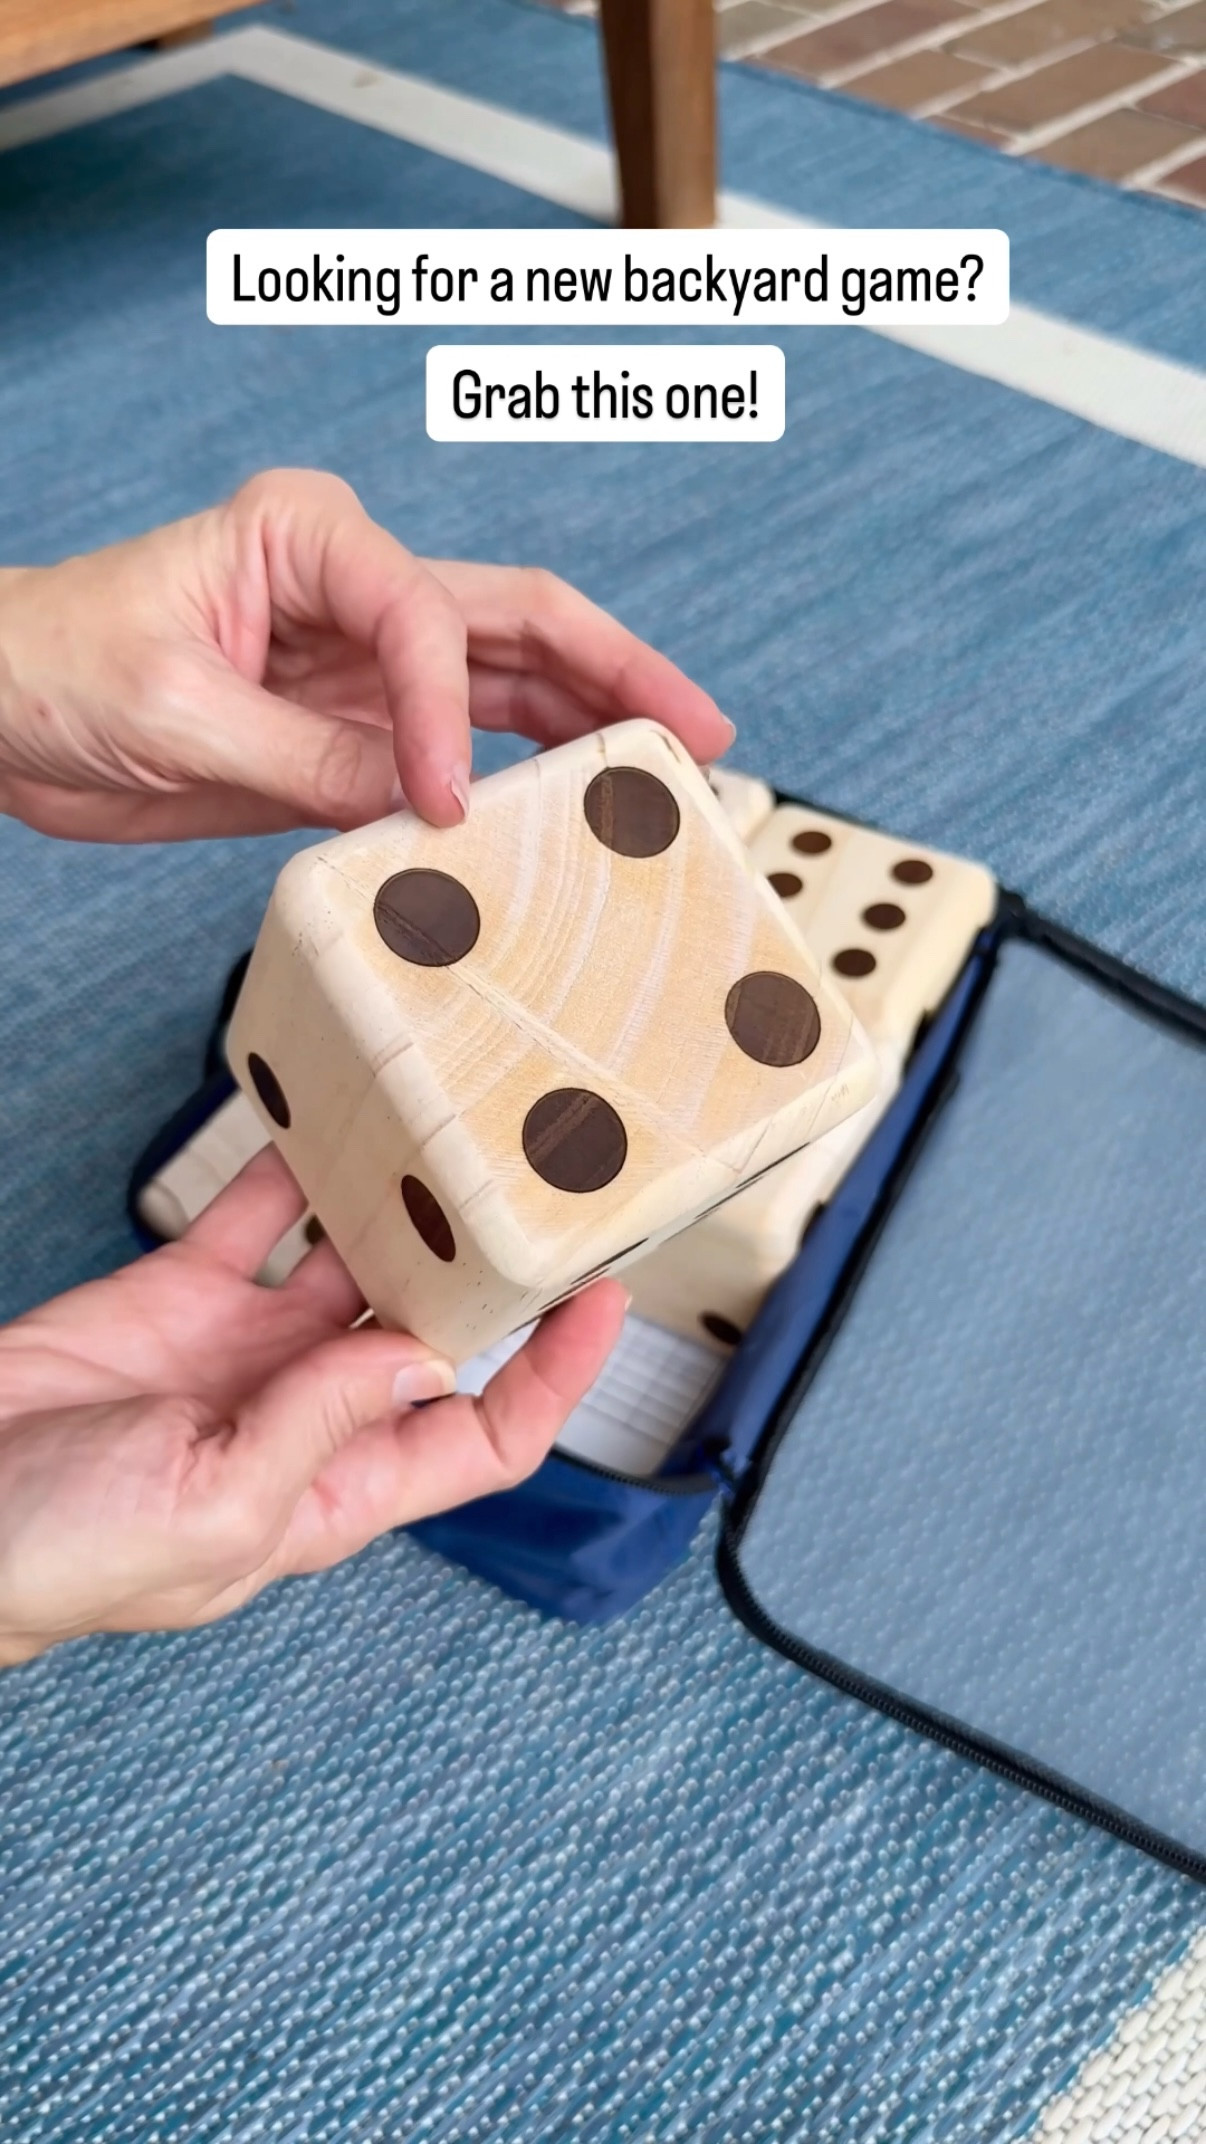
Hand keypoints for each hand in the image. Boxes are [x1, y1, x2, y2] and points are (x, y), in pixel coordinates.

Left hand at [0, 467, 732, 841]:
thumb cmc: (55, 666)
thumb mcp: (178, 714)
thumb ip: (311, 760)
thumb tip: (427, 807)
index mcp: (308, 537)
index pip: (429, 619)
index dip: (453, 715)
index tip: (447, 802)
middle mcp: (353, 586)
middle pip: (518, 620)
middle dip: (614, 670)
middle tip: (699, 730)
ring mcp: (361, 662)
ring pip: (507, 682)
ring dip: (587, 724)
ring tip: (667, 773)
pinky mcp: (351, 730)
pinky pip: (454, 751)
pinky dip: (512, 781)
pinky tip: (569, 813)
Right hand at [0, 1148, 626, 1666]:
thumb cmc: (62, 1555)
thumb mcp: (212, 1510)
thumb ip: (322, 1428)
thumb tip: (427, 1359)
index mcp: (333, 1491)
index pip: (481, 1435)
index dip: (552, 1377)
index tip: (602, 1299)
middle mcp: (309, 1414)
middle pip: (433, 1333)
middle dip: (489, 1272)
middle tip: (539, 1188)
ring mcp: (247, 1348)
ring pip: (353, 1261)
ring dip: (400, 1207)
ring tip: (451, 1135)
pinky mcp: (181, 1293)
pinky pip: (254, 1217)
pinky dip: (290, 1169)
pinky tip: (325, 1118)